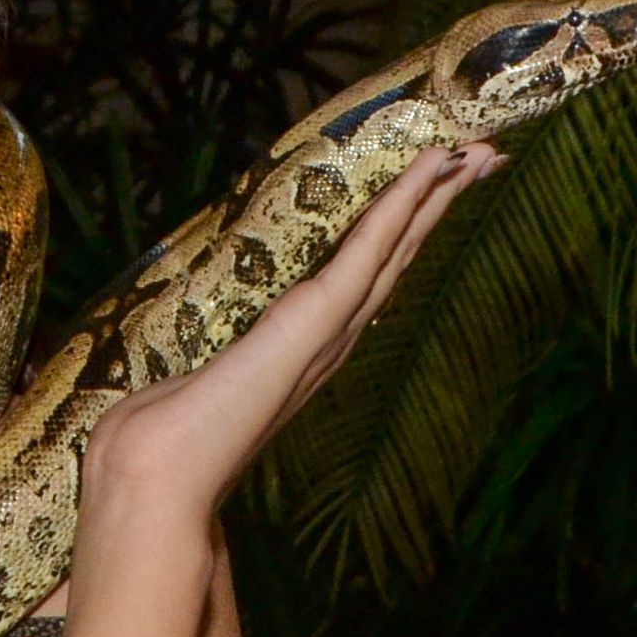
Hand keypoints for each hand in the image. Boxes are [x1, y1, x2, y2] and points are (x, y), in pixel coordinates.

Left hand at [74, 138, 505, 573]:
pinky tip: (431, 167)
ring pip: (393, 250)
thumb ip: (186, 386)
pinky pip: (367, 253)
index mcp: (297, 354)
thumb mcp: (175, 396)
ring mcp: (324, 334)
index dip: (398, 232)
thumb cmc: (155, 451)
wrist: (153, 483)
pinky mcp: (311, 322)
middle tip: (483, 156)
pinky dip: (402, 206)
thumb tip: (157, 395)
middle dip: (437, 206)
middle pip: (393, 260)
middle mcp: (324, 343)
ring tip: (478, 154)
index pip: (359, 280)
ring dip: (435, 198)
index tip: (430, 189)